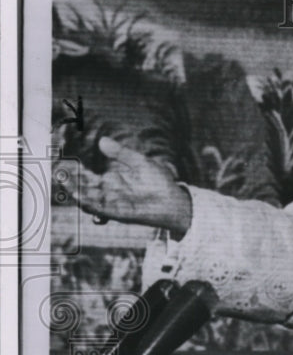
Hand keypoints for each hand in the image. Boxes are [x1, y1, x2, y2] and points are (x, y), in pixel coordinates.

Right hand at [61, 137, 191, 235]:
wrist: (173, 200)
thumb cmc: (158, 180)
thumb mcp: (140, 162)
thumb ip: (121, 153)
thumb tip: (102, 140)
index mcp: (111, 180)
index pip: (86, 175)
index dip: (74, 170)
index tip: (62, 162)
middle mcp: (107, 192)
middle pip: (83, 187)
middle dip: (70, 181)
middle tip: (57, 172)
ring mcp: (111, 203)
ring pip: (87, 199)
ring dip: (75, 192)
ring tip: (64, 183)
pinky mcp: (118, 213)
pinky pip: (100, 210)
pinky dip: (89, 205)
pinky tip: (80, 198)